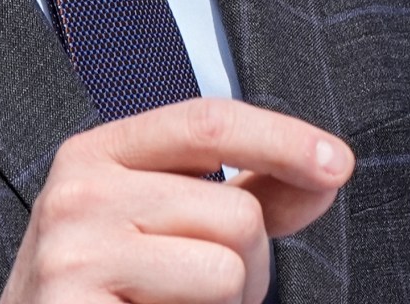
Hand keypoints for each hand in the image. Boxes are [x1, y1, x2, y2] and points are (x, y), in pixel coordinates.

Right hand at [0, 97, 352, 303]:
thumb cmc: (106, 290)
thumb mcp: (160, 222)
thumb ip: (238, 194)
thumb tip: (323, 172)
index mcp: (97, 153)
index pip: (206, 122)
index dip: (281, 138)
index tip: (336, 163)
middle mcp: (77, 191)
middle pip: (235, 212)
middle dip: (248, 264)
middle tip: (197, 290)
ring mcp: (74, 252)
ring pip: (227, 271)